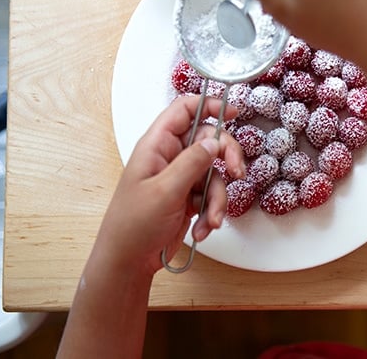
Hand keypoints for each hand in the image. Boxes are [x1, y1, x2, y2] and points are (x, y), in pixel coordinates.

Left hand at [97, 95, 243, 275]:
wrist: (129, 261)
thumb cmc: (133, 225)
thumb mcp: (164, 191)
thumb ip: (192, 163)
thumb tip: (214, 141)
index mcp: (157, 145)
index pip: (184, 111)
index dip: (209, 105)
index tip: (232, 112)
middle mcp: (170, 157)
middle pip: (209, 141)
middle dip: (225, 158)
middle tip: (236, 172)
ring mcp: (181, 178)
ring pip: (214, 173)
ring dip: (218, 198)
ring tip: (211, 219)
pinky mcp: (189, 197)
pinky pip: (211, 195)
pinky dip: (212, 212)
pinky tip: (204, 228)